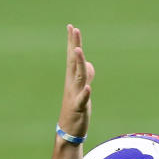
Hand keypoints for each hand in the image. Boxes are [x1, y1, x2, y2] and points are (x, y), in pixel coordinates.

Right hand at [58, 24, 94, 138]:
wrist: (68, 131)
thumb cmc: (75, 110)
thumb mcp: (82, 90)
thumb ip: (86, 76)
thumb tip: (90, 65)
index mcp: (73, 79)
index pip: (72, 58)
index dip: (72, 42)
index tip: (71, 27)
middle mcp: (72, 84)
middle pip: (74, 62)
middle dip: (74, 45)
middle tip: (74, 30)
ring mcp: (75, 96)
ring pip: (78, 77)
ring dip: (79, 64)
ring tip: (78, 50)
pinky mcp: (79, 109)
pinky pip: (82, 100)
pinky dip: (85, 94)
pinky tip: (88, 88)